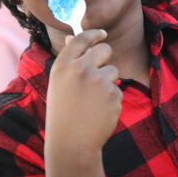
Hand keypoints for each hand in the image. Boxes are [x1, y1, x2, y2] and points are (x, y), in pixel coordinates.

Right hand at [46, 29, 121, 153]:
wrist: (72, 142)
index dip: (94, 34)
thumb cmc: (63, 112)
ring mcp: (98, 81)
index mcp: (63, 66)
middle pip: (104, 49)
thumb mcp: (60, 83)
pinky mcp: (113, 94)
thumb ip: (69, 60)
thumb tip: (72, 36)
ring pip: (113, 71)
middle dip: (105, 57)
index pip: (81, 39)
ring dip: (108, 82)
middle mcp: (80, 69)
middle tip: (99, 71)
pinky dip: (111, 99)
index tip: (102, 34)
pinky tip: (99, 111)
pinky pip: (117, 89)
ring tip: (93, 101)